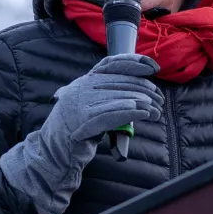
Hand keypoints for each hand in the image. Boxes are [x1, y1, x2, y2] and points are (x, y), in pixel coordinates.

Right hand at [0, 54, 159, 213]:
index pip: (110, 63)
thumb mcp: (91, 108)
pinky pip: (111, 114)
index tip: (152, 66)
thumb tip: (142, 95)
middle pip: (119, 82)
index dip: (133, 61)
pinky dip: (129, 112)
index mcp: (83, 82)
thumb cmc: (77, 132)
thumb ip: (109, 98)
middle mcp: (80, 88)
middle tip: (159, 100)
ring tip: (155, 110)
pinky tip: (142, 113)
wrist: (53, 152)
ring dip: (141, 104)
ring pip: (118, 97)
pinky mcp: (82, 121)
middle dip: (144, 89)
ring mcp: (79, 104)